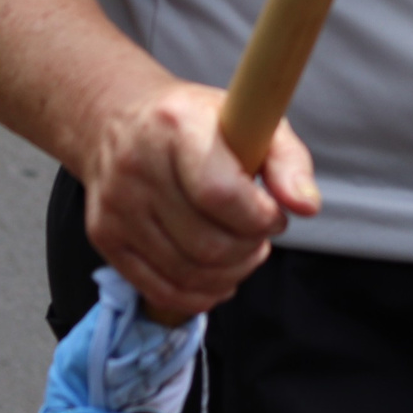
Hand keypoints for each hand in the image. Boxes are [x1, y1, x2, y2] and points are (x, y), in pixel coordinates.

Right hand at [78, 78, 322, 317]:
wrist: (117, 120)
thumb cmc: (194, 121)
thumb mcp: (248, 118)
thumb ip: (287, 160)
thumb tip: (307, 206)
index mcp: (177, 125)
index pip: (220, 194)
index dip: (259, 217)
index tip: (274, 214)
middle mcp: (137, 167)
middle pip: (206, 244)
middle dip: (249, 249)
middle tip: (259, 233)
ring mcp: (116, 206)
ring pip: (187, 273)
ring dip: (230, 273)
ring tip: (242, 250)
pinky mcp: (105, 237)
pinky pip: (160, 290)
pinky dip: (199, 294)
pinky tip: (217, 275)